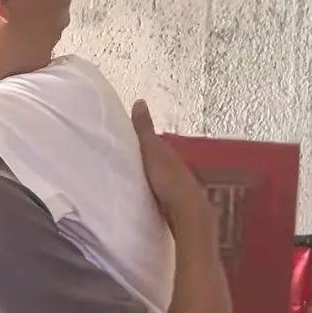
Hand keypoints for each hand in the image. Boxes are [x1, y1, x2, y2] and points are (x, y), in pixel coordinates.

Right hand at [131, 99, 215, 235]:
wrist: (186, 211)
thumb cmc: (168, 178)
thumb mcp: (152, 150)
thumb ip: (144, 129)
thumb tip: (140, 100)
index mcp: (168, 155)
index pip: (155, 145)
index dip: (142, 143)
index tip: (126, 142)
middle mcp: (175, 170)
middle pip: (158, 164)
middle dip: (145, 162)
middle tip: (124, 162)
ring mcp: (176, 190)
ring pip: (159, 180)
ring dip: (148, 180)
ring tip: (130, 181)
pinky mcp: (173, 208)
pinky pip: (159, 196)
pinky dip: (151, 194)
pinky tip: (143, 199)